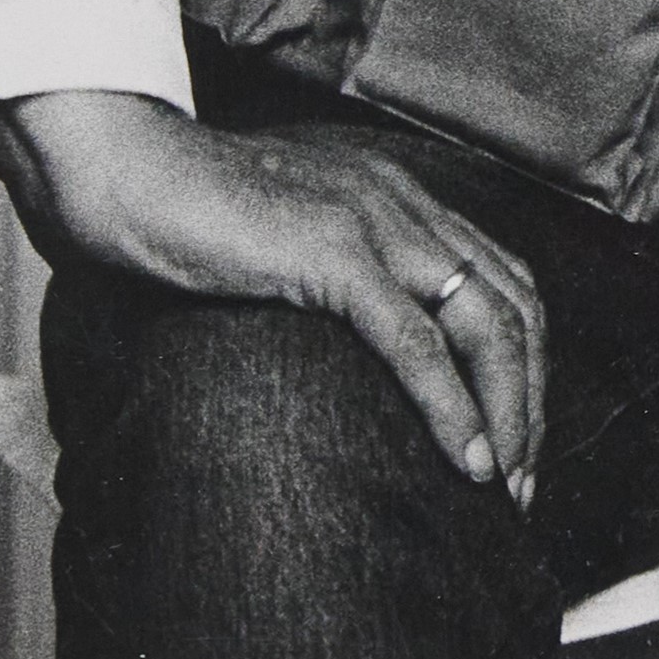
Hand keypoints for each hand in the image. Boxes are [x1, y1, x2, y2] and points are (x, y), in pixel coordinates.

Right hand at [0, 87, 544, 500]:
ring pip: (484, 324)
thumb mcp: (289, 242)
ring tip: (500, 487)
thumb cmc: (189, 217)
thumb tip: (355, 352)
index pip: (503, 281)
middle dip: (529, 401)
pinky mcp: (335, 254)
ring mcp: (376, 225)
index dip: (524, 364)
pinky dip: (452, 406)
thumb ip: (333, 275)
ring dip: (506, 415)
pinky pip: (416, 341)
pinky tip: (464, 459)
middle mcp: (406, 205)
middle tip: (520, 484)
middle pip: (513, 306)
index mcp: (401, 200)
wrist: (129, 171)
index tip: (514, 440)